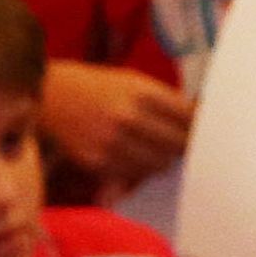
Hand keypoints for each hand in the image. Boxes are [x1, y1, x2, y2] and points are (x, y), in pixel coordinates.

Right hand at [41, 62, 197, 188]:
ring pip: (159, 164)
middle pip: (178, 145)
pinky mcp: (97, 161)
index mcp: (141, 92)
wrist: (49, 94)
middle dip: (184, 147)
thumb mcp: (133, 81)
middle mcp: (127, 117)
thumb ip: (167, 102)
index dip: (201, 128)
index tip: (207, 131)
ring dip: (164, 160)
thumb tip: (202, 122)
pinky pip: (134, 174)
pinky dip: (141, 169)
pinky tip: (136, 156)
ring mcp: (111, 142)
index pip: (189, 119)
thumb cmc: (99, 87)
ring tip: (157, 149)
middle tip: (183, 145)